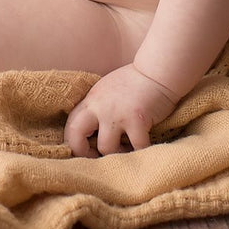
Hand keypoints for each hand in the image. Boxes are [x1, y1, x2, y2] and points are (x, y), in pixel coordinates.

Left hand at [64, 64, 180, 157]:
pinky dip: (140, 152)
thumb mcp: (107, 91)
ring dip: (116, 154)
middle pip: (76, 136)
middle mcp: (100, 107)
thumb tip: (90, 134)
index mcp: (92, 100)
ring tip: (127, 149)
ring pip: (106, 148)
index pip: (70, 125)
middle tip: (99, 158)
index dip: (74, 143)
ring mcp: (118, 114)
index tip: (87, 150)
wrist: (157, 70)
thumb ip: (97, 108)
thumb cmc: (134, 82)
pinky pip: (135, 147)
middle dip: (84, 153)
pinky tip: (143, 148)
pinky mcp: (137, 120)